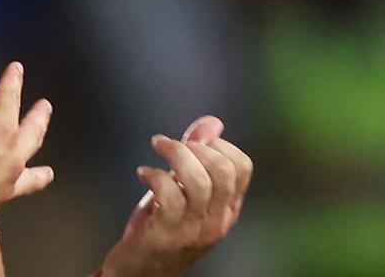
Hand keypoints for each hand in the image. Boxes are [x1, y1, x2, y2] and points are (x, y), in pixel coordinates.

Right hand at [0, 61, 54, 238]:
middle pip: (33, 135)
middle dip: (40, 118)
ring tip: (48, 172)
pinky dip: (7, 192)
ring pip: (31, 178)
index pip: (9, 98)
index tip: (17, 69)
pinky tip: (3, 193)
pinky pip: (5, 198)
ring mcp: (4, 188)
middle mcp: (11, 160)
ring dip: (40, 173)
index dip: (12, 80)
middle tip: (45, 107)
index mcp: (0, 132)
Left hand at [100, 115, 253, 276]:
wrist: (142, 271)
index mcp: (227, 208)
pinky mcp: (166, 235)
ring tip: (157, 146)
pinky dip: (154, 176)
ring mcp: (194, 230)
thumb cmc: (163, 225)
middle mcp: (217, 221)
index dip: (219, 144)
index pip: (242, 167)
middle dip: (195, 145)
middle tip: (170, 143)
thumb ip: (197, 156)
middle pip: (223, 171)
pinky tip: (143, 173)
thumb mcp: (184, 190)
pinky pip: (168, 196)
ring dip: (175, 154)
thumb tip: (213, 122)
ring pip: (198, 181)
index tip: (194, 140)